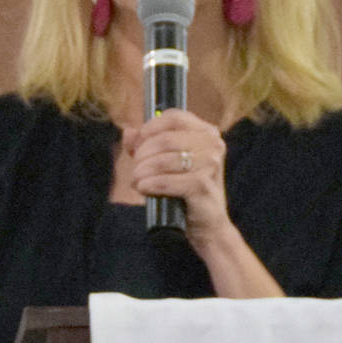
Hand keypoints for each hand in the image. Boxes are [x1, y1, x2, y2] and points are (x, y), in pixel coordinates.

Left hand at [123, 110, 233, 244]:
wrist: (207, 225)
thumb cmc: (185, 191)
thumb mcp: (166, 163)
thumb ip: (146, 145)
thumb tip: (128, 133)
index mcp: (206, 132)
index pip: (174, 117)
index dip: (150, 129)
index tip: (137, 145)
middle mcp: (213, 144)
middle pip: (166, 139)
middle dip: (142, 155)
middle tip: (135, 169)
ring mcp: (210, 164)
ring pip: (164, 160)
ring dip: (142, 171)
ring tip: (137, 181)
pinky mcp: (203, 185)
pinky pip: (166, 181)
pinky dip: (150, 184)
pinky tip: (143, 189)